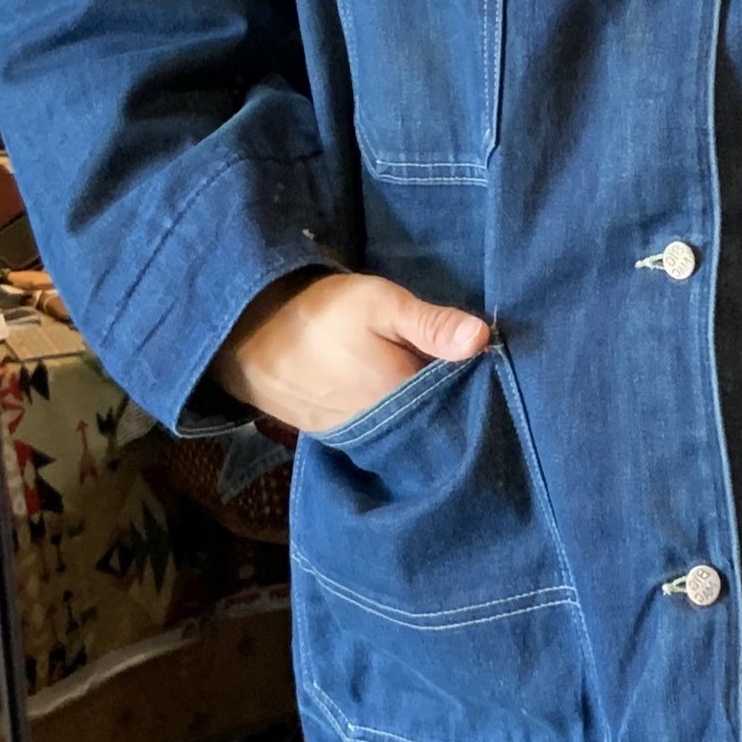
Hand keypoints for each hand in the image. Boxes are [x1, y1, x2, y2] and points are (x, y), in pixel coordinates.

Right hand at [212, 270, 491, 435]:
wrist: (246, 335)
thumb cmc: (320, 313)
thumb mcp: (380, 304)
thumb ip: (430, 324)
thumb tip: (483, 338)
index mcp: (403, 400)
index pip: (461, 404)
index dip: (481, 386)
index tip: (495, 366)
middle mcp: (385, 431)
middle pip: (437, 421)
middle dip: (456, 403)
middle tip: (466, 372)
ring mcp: (360, 437)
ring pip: (410, 429)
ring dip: (426, 413)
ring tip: (437, 383)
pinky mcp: (338, 436)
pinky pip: (383, 433)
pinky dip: (397, 418)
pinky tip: (404, 398)